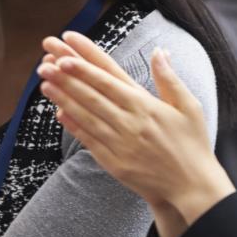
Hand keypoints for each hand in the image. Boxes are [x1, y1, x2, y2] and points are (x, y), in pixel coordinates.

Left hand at [38, 30, 233, 223]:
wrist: (192, 186)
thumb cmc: (192, 143)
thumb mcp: (189, 106)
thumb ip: (169, 78)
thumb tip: (159, 50)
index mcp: (146, 105)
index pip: (109, 78)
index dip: (85, 64)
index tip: (65, 50)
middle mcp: (130, 122)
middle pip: (92, 95)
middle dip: (66, 77)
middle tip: (44, 62)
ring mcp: (120, 143)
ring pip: (86, 116)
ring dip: (63, 98)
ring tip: (44, 82)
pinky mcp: (115, 163)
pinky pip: (89, 141)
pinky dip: (73, 126)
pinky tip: (58, 113)